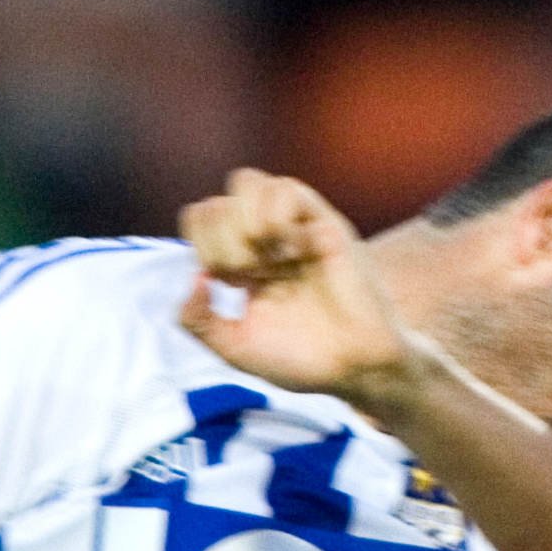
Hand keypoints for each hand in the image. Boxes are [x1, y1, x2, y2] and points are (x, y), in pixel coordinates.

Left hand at [179, 168, 413, 403]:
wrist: (356, 368)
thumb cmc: (303, 360)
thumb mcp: (234, 348)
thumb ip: (197, 320)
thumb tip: (195, 276)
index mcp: (245, 261)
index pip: (202, 219)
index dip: (202, 248)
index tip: (232, 286)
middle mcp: (269, 239)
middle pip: (216, 203)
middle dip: (220, 245)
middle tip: (249, 279)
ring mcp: (297, 228)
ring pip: (247, 182)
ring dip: (243, 224)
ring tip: (267, 262)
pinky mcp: (326, 225)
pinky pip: (286, 190)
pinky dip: (274, 217)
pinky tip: (290, 251)